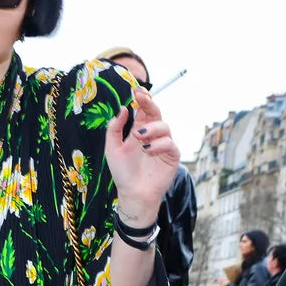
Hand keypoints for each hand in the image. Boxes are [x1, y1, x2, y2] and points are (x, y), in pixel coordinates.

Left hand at [104, 87, 180, 225]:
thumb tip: (123, 109)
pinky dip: (158, 144)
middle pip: (155, 113)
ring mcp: (163, 144)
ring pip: (164, 126)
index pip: (143, 111)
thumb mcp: (112, 149)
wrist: (133, 194)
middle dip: (149, 104)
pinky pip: (169, 143)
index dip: (142, 100)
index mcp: (139, 131)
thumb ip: (114, 129)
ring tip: (138, 136)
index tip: (137, 91)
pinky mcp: (172, 156)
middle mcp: (153, 135)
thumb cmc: (123, 173)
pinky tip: (147, 150)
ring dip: (151, 128)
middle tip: (141, 98)